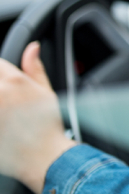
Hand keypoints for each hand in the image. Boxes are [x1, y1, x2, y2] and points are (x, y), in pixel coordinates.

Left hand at [0, 42, 76, 192]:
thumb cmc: (48, 127)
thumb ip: (34, 67)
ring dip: (0, 101)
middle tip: (9, 102)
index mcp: (14, 81)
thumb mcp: (46, 92)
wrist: (44, 157)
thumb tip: (33, 47)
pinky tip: (5, 123)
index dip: (2, 73)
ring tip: (8, 113)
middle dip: (0, 88)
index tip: (7, 85)